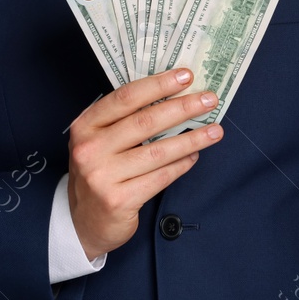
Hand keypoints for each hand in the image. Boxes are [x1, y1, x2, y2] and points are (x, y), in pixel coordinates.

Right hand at [65, 67, 223, 260]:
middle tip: (209, 100)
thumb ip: (125, 120)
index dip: (158, 84)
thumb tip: (173, 97)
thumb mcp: (100, 142)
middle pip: (145, 122)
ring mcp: (102, 176)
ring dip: (191, 139)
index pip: (126, 98)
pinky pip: (160, 177)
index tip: (185, 76)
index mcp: (85, 126)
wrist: (84, 223)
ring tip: (215, 130)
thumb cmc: (100, 173)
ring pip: (158, 152)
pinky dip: (181, 165)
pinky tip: (195, 156)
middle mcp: (90, 149)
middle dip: (182, 108)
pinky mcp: (118, 201)